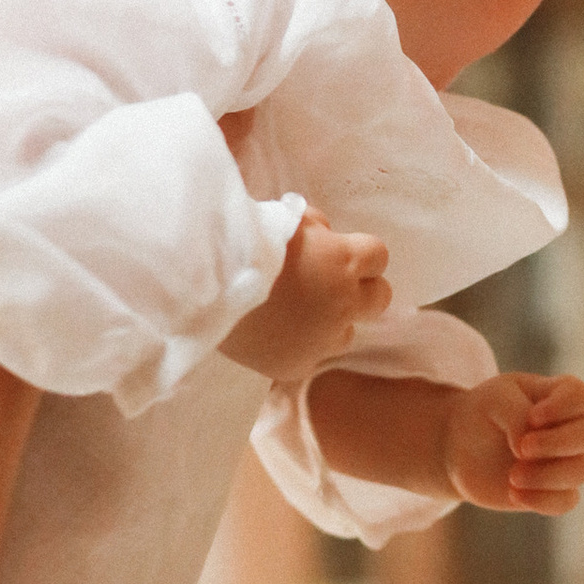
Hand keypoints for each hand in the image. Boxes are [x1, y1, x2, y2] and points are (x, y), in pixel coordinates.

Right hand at [221, 214, 391, 379]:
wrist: (204, 282)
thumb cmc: (244, 239)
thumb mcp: (288, 218)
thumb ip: (316, 229)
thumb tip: (324, 237)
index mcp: (344, 261)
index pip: (379, 256)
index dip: (359, 254)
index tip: (339, 254)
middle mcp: (343, 303)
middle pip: (380, 299)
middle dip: (360, 290)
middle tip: (329, 286)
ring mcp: (322, 340)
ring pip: (346, 334)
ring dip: (330, 322)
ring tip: (296, 314)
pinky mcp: (296, 365)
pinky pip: (311, 357)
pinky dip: (299, 346)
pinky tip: (276, 334)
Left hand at [445, 372, 583, 513]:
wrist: (462, 446)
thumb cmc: (484, 412)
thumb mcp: (494, 400)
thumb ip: (517, 414)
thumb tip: (528, 450)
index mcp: (558, 394)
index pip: (581, 396)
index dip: (563, 408)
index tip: (532, 417)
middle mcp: (570, 426)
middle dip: (557, 443)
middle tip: (522, 448)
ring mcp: (565, 459)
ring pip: (582, 470)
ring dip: (547, 475)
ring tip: (513, 476)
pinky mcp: (554, 490)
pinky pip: (568, 500)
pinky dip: (542, 500)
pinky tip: (514, 493)